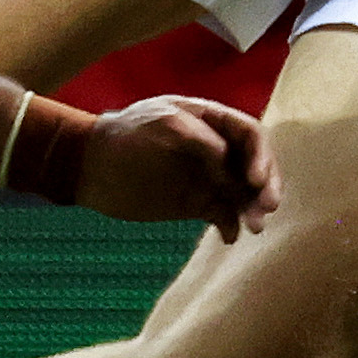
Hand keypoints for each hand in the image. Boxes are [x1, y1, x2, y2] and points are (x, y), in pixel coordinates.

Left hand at [74, 95, 282, 238]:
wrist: (91, 166)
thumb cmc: (125, 135)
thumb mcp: (162, 123)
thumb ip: (198, 137)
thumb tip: (228, 160)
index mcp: (210, 120)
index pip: (250, 135)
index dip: (261, 156)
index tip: (256, 181)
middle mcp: (216, 148)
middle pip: (255, 165)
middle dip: (266, 186)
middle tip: (266, 209)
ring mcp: (207, 176)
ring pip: (244, 193)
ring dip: (253, 209)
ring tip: (252, 228)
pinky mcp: (196, 203)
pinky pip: (224, 214)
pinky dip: (231, 225)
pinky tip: (228, 237)